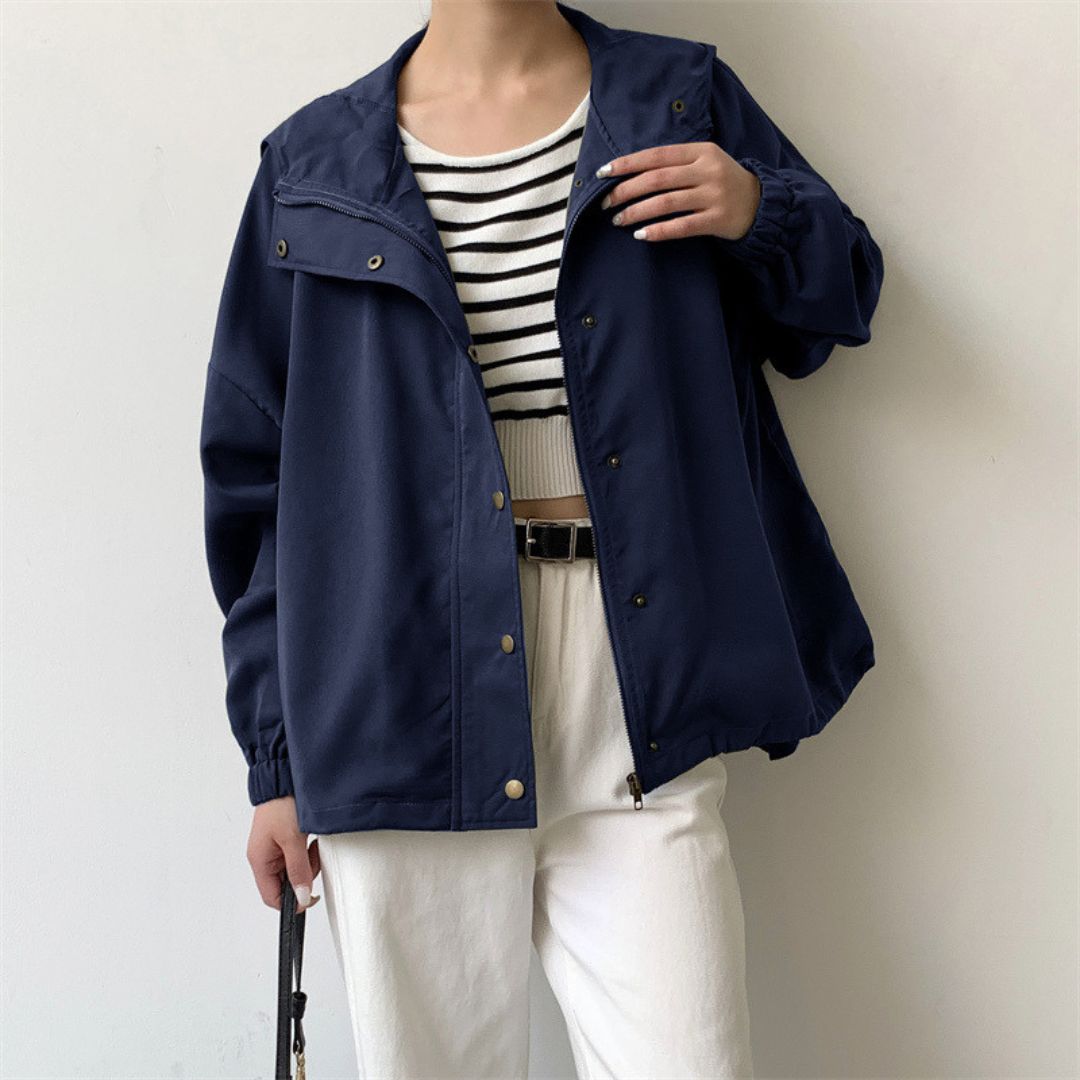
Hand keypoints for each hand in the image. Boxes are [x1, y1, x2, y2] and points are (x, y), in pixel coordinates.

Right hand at [248, 795, 321, 910]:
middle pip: (285, 883)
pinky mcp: (285, 837)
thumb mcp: (293, 840)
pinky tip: (311, 839)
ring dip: (307, 861)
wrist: (285, 776)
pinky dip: (307, 851)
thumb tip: (302, 898)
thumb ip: (298, 870)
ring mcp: (274, 847)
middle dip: (304, 875)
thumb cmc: (281, 803)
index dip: (292, 901)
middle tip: (312, 857)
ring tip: (311, 843)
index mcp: (259, 860)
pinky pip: (298, 855)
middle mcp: (264, 856)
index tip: (310, 895)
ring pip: (294, 869)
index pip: (272, 897)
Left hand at [596, 142, 760, 242]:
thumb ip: (675, 163)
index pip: (657, 155)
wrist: (760, 203)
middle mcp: (707, 171)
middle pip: (658, 179)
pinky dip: (660, 230)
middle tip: (605, 203)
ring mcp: (714, 196)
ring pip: (667, 203)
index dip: (628, 164)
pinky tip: (642, 235)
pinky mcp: (718, 220)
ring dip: (638, 212)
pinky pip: (683, 226)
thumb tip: (631, 172)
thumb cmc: (722, 182)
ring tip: (618, 220)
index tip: (604, 173)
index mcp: (701, 151)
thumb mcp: (704, 162)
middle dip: (627, 191)